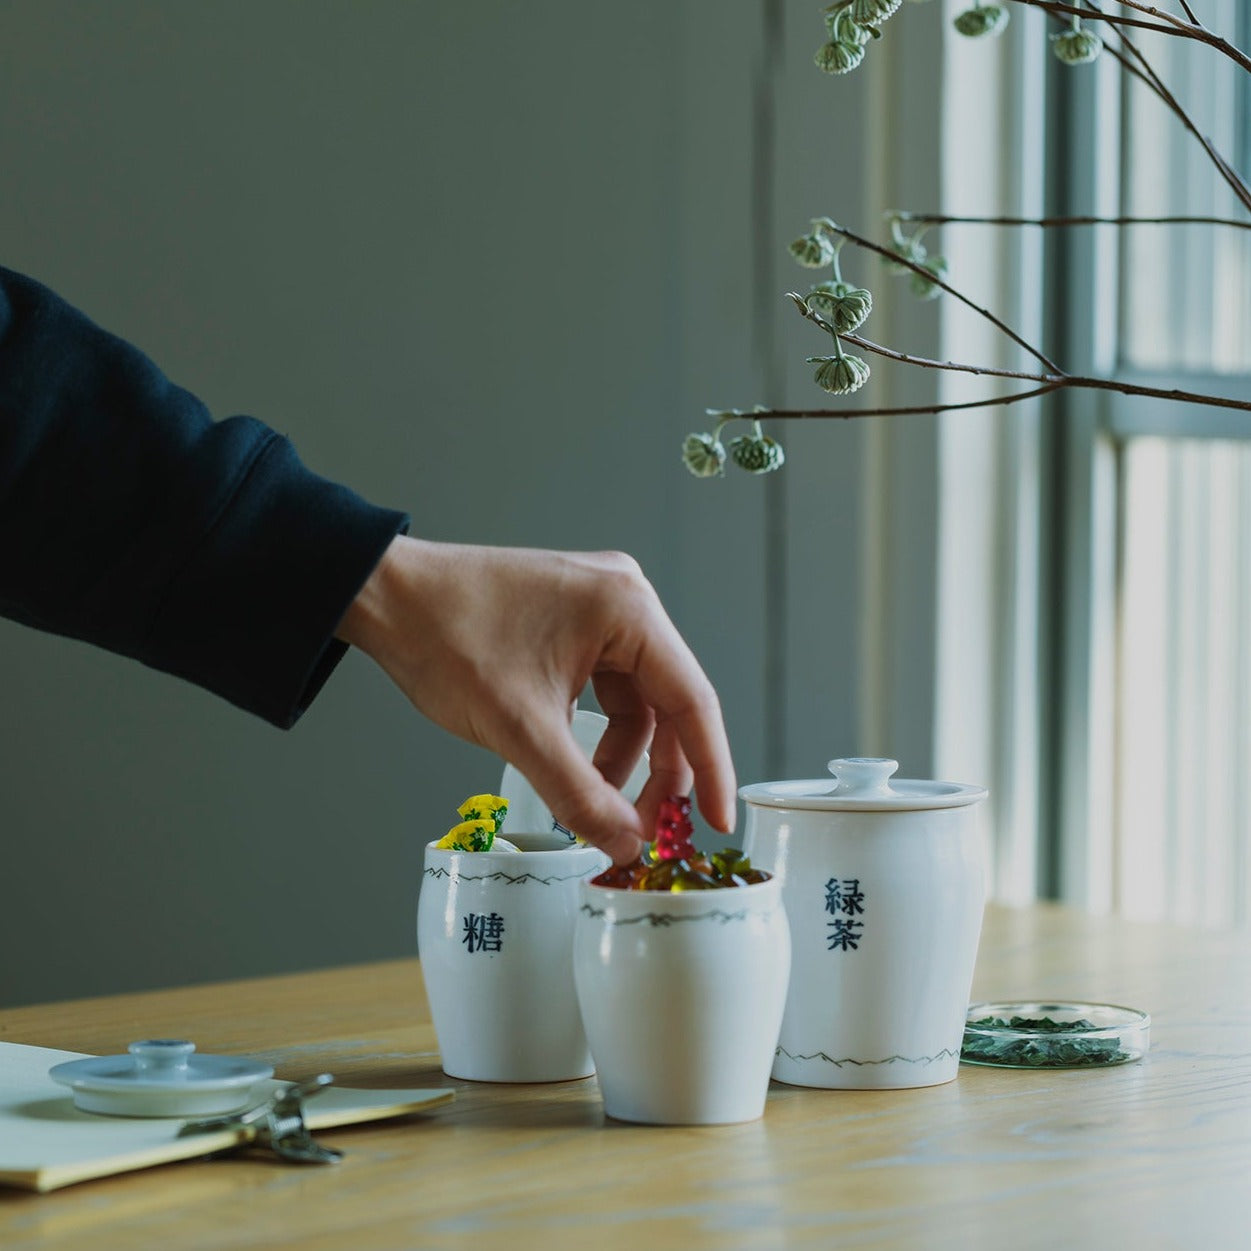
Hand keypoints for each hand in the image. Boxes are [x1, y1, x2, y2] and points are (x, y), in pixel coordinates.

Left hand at [335, 537, 735, 862]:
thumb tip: (627, 845)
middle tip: (643, 829)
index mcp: (628, 610)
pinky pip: (603, 686)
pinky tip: (573, 766)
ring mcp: (597, 606)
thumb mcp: (520, 730)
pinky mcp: (571, 619)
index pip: (692, 701)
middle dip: (657, 770)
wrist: (384, 595)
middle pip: (667, 702)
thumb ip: (580, 794)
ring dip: (620, 757)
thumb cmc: (446, 639)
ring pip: (634, 700)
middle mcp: (624, 599)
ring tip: (594, 805)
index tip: (720, 824)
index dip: (712, 770)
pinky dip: (594, 732)